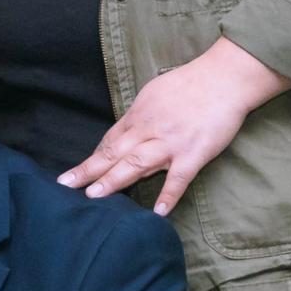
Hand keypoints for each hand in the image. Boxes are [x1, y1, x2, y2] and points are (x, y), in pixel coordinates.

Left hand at [61, 36, 290, 215]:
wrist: (224, 78)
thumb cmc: (190, 83)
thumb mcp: (155, 93)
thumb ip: (141, 115)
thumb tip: (127, 132)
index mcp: (139, 114)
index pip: (110, 141)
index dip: (92, 158)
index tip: (76, 174)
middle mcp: (149, 129)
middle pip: (114, 152)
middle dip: (89, 170)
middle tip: (66, 186)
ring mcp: (171, 142)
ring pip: (136, 164)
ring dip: (114, 180)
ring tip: (94, 197)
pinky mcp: (195, 153)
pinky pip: (179, 178)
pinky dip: (168, 195)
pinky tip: (158, 212)